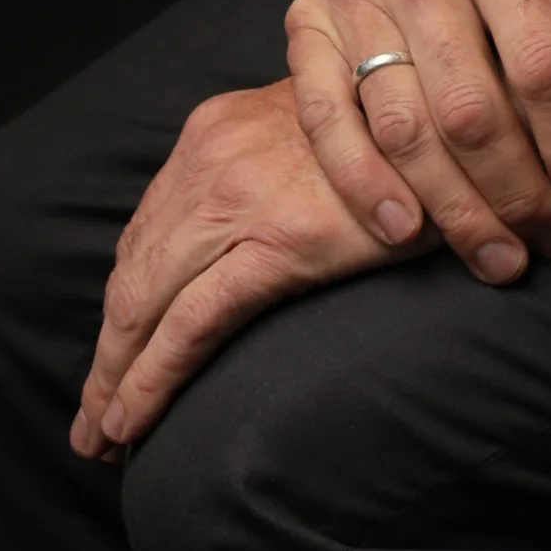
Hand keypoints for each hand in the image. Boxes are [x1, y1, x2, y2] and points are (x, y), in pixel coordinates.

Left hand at [70, 77, 423, 460]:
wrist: (458, 112)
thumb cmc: (397, 134)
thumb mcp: (313, 134)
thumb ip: (266, 172)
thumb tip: (242, 241)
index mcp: (216, 130)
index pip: (146, 233)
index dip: (122, 304)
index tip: (112, 357)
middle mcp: (211, 157)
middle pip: (132, 274)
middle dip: (107, 356)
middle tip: (92, 424)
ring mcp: (239, 197)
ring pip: (144, 304)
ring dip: (116, 379)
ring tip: (106, 438)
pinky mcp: (277, 242)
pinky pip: (190, 323)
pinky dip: (151, 378)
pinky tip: (134, 420)